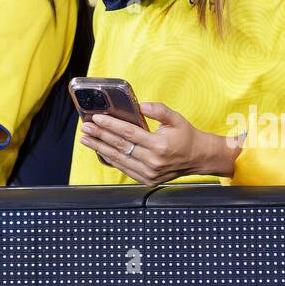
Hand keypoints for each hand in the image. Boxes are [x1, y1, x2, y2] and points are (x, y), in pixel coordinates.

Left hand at [78, 102, 212, 184]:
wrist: (198, 158)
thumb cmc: (186, 136)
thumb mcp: (176, 118)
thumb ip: (158, 110)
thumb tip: (140, 105)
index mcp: (160, 146)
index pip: (129, 134)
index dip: (111, 125)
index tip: (96, 118)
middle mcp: (153, 161)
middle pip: (120, 146)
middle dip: (100, 135)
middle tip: (85, 127)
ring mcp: (149, 173)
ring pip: (118, 159)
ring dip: (99, 148)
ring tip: (86, 139)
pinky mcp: (147, 180)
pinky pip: (124, 169)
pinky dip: (110, 159)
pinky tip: (100, 150)